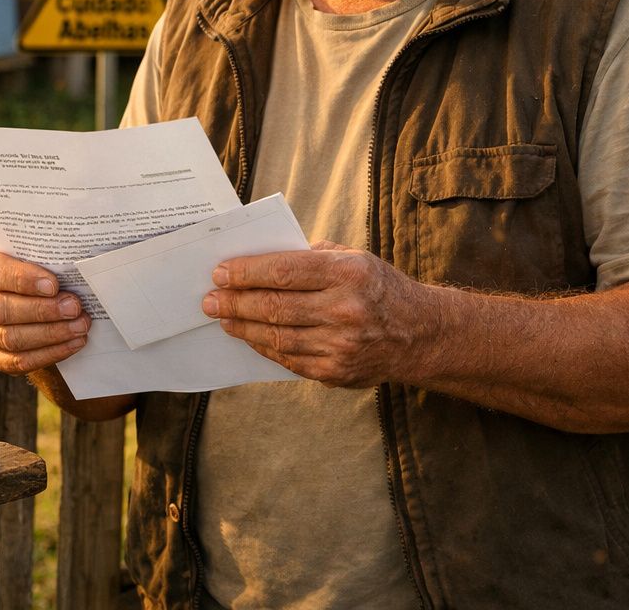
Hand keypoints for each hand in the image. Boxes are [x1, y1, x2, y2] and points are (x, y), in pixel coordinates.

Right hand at [0, 243, 90, 375]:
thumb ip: (38, 257)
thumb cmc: (24, 265)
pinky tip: (73, 343)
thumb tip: (72, 270)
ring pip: (9, 338)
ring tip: (79, 326)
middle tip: (74, 307)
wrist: (12, 289)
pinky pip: (17, 361)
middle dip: (42, 310)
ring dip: (50, 334)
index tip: (54, 284)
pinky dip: (49, 354)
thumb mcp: (23, 252)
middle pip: (0, 309)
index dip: (22, 279)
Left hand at [201, 241, 431, 387]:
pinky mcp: (337, 372)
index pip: (283, 271)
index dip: (245, 273)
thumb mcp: (353, 258)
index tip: (219, 272)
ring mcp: (342, 346)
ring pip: (277, 336)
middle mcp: (346, 310)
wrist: (419, 334)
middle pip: (274, 307)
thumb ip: (309, 257)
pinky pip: (289, 359)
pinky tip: (249, 336)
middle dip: (234, 302)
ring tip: (222, 317)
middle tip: (209, 299)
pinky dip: (264, 347)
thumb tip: (257, 260)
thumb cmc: (377, 287)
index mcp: (349, 273)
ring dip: (242, 327)